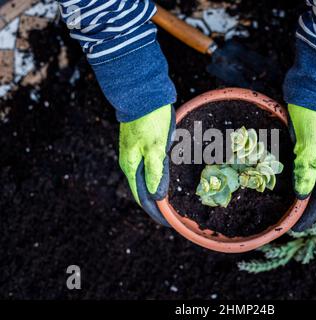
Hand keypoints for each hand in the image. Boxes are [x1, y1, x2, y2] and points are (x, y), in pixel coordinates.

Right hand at [119, 105, 174, 225]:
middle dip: (157, 204)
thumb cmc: (149, 120)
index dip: (155, 212)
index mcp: (131, 166)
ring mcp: (135, 154)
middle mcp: (131, 163)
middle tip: (172, 215)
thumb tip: (157, 196)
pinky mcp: (141, 146)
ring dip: (157, 192)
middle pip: (143, 190)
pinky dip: (158, 178)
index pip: (142, 198)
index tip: (168, 222)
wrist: (141, 94)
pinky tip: (165, 179)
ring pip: (146, 179)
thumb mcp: (155, 148)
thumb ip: (155, 172)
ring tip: (170, 202)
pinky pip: (149, 168)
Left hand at [288, 104, 315, 231]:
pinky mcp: (308, 141)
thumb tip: (303, 195)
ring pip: (308, 176)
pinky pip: (301, 164)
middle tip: (288, 218)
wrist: (315, 86)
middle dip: (304, 203)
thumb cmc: (314, 116)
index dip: (311, 212)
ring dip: (298, 189)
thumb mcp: (310, 144)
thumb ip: (307, 169)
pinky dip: (294, 174)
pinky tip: (283, 179)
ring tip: (284, 204)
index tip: (297, 226)